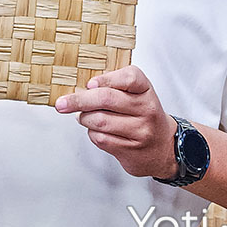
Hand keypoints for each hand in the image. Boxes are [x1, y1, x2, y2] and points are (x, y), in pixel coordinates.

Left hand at [54, 65, 178, 178]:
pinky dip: (91, 133)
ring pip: (98, 120)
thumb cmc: (143, 116)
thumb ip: (114, 87)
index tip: (89, 84)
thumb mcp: (136, 95)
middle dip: (78, 100)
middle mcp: (146, 109)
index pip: (130, 77)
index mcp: (146, 90)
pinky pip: (100, 138)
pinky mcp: (131, 149)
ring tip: (84, 117)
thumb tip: (80, 88)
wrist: (165, 148)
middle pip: (106, 99)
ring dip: (84, 118)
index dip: (106, 79)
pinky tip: (96, 130)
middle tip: (62, 103)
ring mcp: (140, 130)